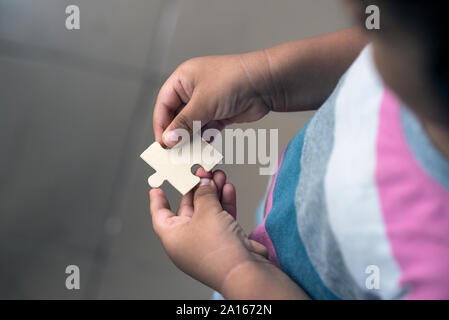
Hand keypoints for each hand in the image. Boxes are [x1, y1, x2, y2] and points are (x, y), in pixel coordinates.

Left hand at [149, 169, 268, 292]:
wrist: (244, 271)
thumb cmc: (218, 251)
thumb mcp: (206, 212)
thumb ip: (204, 193)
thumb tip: (204, 182)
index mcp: (173, 238)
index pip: (160, 215)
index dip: (158, 201)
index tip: (157, 188)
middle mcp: (189, 241)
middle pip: (188, 209)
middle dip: (196, 189)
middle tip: (201, 172)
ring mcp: (208, 241)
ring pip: (208, 211)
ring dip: (214, 192)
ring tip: (218, 175)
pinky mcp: (226, 241)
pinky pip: (223, 217)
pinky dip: (225, 202)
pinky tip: (228, 188)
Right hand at [153, 53, 274, 146]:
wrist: (267, 83)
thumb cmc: (234, 80)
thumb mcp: (203, 102)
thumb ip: (184, 123)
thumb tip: (168, 140)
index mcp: (183, 79)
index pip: (164, 104)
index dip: (161, 124)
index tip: (162, 143)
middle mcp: (193, 90)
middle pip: (177, 116)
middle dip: (175, 134)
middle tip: (173, 153)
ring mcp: (207, 102)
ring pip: (192, 125)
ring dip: (189, 139)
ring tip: (186, 155)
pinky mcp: (220, 114)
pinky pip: (206, 130)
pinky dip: (203, 140)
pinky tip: (201, 150)